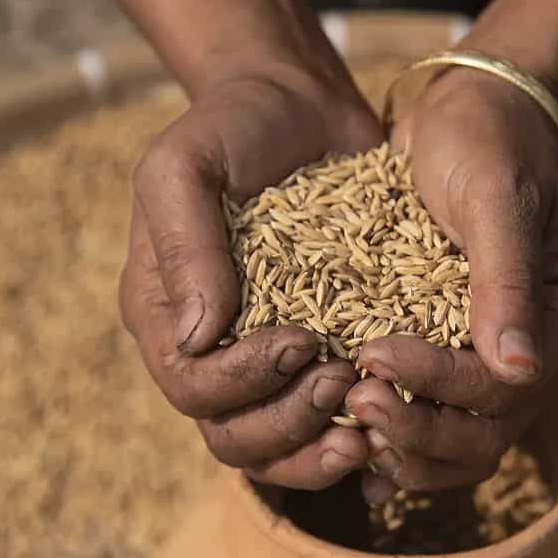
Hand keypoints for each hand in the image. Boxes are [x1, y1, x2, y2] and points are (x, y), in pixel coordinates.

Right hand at [119, 63, 382, 489]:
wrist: (299, 105)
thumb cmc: (232, 127)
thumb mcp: (186, 166)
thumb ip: (186, 244)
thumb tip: (201, 337)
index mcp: (165, 314)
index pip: (191, 386)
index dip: (245, 382)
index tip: (304, 341)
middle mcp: (209, 351)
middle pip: (232, 436)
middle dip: (289, 423)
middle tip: (346, 381)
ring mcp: (263, 361)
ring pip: (276, 449)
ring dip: (319, 453)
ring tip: (372, 432)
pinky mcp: (319, 355)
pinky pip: (325, 424)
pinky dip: (355, 436)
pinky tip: (393, 424)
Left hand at [347, 69, 557, 502]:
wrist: (467, 112)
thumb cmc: (485, 138)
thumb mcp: (495, 195)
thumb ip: (504, 279)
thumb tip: (519, 370)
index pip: (505, 383)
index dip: (437, 382)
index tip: (371, 354)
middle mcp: (541, 348)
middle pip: (488, 432)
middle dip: (418, 430)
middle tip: (354, 401)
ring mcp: (500, 357)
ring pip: (466, 445)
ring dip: (409, 452)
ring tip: (351, 430)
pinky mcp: (460, 354)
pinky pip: (443, 424)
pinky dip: (405, 450)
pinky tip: (362, 468)